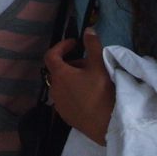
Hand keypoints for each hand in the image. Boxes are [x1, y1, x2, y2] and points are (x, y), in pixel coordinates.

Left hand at [43, 30, 114, 144]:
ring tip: (91, 79)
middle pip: (58, 70)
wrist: (105, 125)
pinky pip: (65, 98)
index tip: (75, 43)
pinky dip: (73, 91)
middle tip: (89, 63)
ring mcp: (58, 104)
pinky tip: (88, 95)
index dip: (61, 46)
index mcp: (59, 75)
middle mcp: (54, 89)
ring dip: (72, 78)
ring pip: (62, 85)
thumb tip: (88, 30)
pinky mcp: (64, 115)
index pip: (51, 55)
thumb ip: (93, 46)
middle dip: (72, 63)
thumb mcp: (99, 66)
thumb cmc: (100, 92)